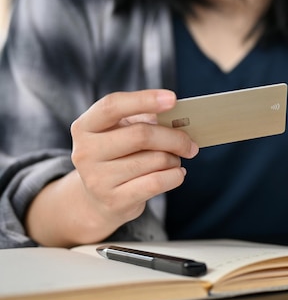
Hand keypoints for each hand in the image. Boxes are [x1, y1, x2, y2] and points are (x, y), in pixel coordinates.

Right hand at [69, 90, 198, 232]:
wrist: (100, 200)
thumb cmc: (118, 157)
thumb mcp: (122, 133)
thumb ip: (144, 121)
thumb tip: (178, 120)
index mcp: (85, 126)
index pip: (112, 106)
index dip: (144, 99)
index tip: (173, 99)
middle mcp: (85, 152)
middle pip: (141, 135)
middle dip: (174, 137)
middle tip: (190, 143)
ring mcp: (97, 179)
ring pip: (155, 160)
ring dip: (174, 159)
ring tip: (174, 161)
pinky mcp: (114, 201)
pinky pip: (157, 182)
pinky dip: (175, 176)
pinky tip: (177, 174)